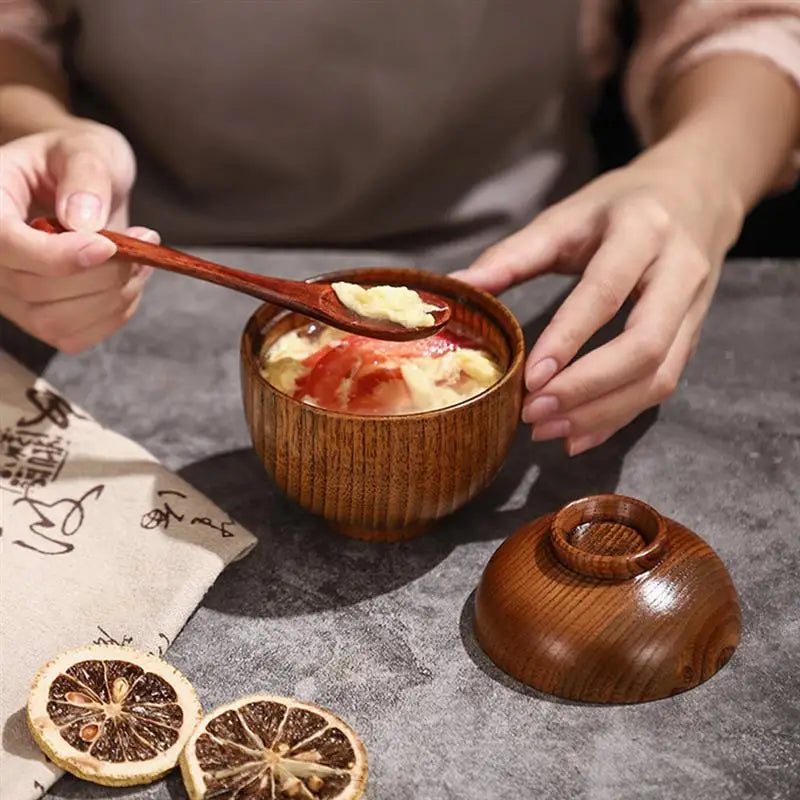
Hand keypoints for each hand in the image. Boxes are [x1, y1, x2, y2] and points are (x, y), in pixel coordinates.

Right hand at [0, 122, 158, 352]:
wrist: (80, 185)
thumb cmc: (76, 161)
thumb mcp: (85, 147)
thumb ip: (85, 175)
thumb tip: (84, 220)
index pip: (5, 245)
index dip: (56, 256)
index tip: (108, 247)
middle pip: (35, 289)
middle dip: (102, 273)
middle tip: (145, 240)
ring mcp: (9, 294)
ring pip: (55, 321)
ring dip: (113, 296)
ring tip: (141, 259)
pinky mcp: (37, 318)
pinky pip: (74, 337)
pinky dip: (112, 315)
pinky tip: (128, 282)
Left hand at [452, 155, 742, 454]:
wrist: (695, 194)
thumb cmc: (619, 206)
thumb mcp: (566, 217)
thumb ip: (513, 255)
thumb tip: (457, 288)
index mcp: (642, 231)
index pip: (605, 292)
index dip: (567, 339)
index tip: (529, 379)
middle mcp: (679, 272)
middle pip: (644, 346)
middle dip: (587, 388)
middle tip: (534, 413)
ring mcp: (694, 309)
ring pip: (660, 376)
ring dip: (602, 413)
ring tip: (547, 430)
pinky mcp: (692, 337)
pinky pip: (662, 386)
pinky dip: (618, 417)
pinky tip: (578, 436)